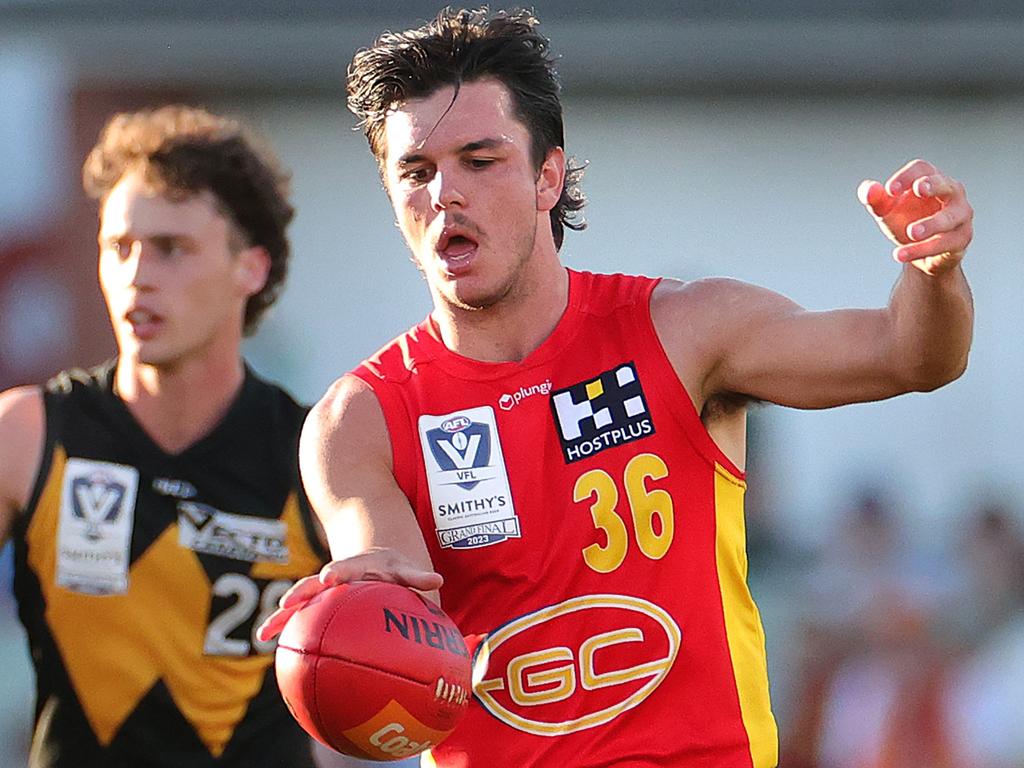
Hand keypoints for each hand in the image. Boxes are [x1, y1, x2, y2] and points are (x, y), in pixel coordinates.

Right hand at [255, 547, 443, 642]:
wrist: (373, 560)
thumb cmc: (392, 569)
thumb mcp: (404, 568)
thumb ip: (417, 577)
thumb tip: (436, 581)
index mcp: (357, 566)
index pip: (346, 567)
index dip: (337, 572)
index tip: (328, 579)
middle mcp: (335, 576)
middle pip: (314, 583)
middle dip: (302, 592)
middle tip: (287, 603)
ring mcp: (322, 591)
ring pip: (300, 601)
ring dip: (283, 615)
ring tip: (265, 632)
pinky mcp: (316, 604)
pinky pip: (298, 616)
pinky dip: (282, 626)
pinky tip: (267, 643)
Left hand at [857, 159, 972, 275]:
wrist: (919, 251)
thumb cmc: (906, 219)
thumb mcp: (886, 210)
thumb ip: (874, 199)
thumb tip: (869, 190)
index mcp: (930, 178)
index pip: (921, 169)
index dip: (907, 176)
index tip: (889, 190)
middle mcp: (951, 193)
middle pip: (945, 184)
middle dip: (933, 185)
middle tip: (919, 189)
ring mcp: (960, 215)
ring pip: (949, 218)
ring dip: (930, 225)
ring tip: (911, 232)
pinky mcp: (961, 238)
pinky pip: (945, 243)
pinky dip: (922, 249)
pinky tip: (901, 254)